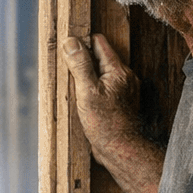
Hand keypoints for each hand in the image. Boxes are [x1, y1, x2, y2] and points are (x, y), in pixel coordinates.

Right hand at [62, 34, 142, 160]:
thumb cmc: (106, 124)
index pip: (99, 42)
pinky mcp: (120, 102)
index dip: (82, 43)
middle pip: (100, 57)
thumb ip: (80, 65)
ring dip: (88, 77)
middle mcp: (125, 77)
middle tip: (68, 72)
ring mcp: (124, 90)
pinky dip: (93, 90)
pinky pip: (105, 87)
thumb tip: (71, 42)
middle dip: (83, 61)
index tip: (67, 50)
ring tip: (76, 90)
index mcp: (118, 70)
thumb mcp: (87, 92)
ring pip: (102, 73)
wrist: (121, 150)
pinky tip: (84, 102)